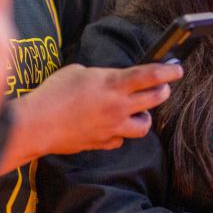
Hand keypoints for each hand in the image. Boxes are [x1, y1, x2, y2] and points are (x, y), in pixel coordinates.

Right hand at [3, 61, 181, 171]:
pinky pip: (120, 139)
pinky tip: (111, 126)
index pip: (151, 75)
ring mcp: (113, 128)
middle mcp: (119, 107)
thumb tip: (109, 80)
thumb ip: (101, 76)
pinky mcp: (104, 143)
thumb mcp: (78, 71)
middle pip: (156, 99)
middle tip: (161, 86)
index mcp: (113, 84)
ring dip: (144, 116)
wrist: (35, 125)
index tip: (177, 69)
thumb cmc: (52, 94)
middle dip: (163, 90)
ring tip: (136, 110)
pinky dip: (120, 132)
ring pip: (145, 125)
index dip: (169, 71)